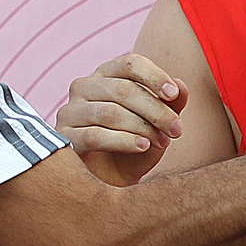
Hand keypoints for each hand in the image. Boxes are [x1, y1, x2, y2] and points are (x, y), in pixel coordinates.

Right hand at [55, 53, 186, 186]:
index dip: (154, 76)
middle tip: (177, 130)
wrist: (114, 181)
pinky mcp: (64, 137)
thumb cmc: (137, 145)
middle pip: (123, 90)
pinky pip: (95, 136)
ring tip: (162, 142)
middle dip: (155, 110)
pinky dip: (124, 141)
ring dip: (142, 128)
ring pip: (110, 113)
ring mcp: (69, 111)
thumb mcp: (159, 123)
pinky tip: (143, 147)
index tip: (174, 95)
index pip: (130, 63)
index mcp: (107, 74)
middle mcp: (84, 86)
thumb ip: (171, 103)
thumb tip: (182, 86)